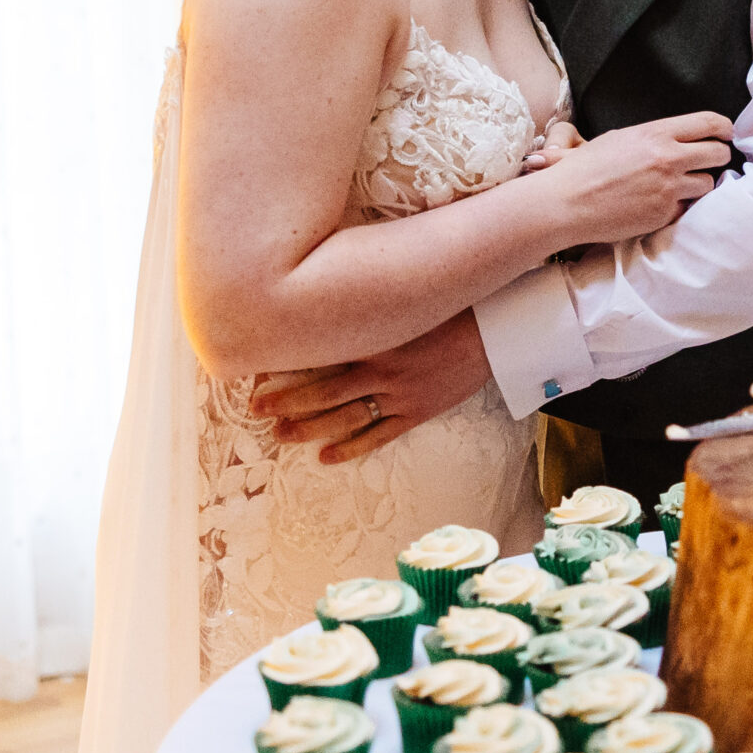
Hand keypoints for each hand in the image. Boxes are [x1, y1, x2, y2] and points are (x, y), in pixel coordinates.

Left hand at [254, 309, 492, 461]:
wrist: (495, 331)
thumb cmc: (452, 307)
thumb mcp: (408, 298)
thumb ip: (372, 301)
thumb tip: (333, 296)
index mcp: (377, 337)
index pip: (322, 351)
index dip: (289, 362)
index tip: (259, 366)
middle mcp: (383, 369)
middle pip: (324, 391)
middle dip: (287, 401)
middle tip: (257, 409)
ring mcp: (400, 394)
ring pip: (346, 416)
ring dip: (310, 427)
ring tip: (281, 435)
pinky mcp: (417, 412)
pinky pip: (379, 434)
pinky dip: (352, 447)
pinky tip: (325, 456)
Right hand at [533, 111, 734, 245]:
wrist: (567, 202)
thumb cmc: (587, 168)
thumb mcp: (622, 138)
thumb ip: (655, 138)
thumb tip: (681, 139)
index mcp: (656, 133)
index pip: (709, 123)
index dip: (724, 128)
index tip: (727, 133)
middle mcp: (667, 158)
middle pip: (718, 154)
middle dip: (718, 157)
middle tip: (711, 161)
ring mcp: (668, 188)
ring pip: (708, 184)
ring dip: (699, 185)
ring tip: (679, 185)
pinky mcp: (664, 213)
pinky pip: (687, 208)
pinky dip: (679, 206)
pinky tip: (660, 203)